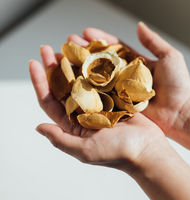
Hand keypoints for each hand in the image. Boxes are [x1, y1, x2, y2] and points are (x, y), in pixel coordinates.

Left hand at [29, 45, 165, 171]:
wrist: (148, 150)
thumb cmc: (118, 153)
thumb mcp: (85, 150)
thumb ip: (61, 139)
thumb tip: (38, 127)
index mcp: (72, 124)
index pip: (49, 100)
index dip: (39, 82)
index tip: (33, 62)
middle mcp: (82, 111)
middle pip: (62, 85)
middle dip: (53, 67)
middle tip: (46, 48)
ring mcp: (98, 101)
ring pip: (80, 78)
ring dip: (72, 62)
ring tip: (66, 46)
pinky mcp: (114, 95)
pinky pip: (100, 77)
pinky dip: (94, 64)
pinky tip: (89, 51)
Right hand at [74, 23, 189, 137]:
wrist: (181, 112)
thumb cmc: (178, 85)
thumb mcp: (169, 57)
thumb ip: (153, 42)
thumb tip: (139, 25)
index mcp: (133, 63)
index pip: (112, 47)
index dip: (99, 39)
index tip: (85, 32)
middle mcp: (123, 76)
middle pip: (99, 61)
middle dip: (83, 51)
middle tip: (68, 43)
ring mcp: (118, 91)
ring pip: (96, 77)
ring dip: (80, 68)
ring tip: (64, 58)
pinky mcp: (117, 105)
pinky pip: (99, 96)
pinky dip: (86, 89)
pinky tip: (72, 82)